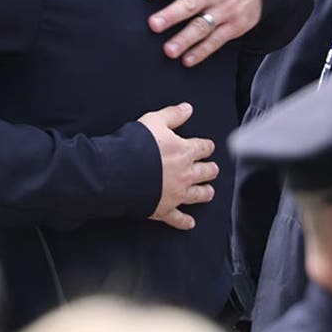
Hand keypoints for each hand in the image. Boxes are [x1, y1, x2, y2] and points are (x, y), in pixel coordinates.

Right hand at [137, 102, 218, 230]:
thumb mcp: (153, 121)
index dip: (207, 147)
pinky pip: (177, 218)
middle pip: (205, 172)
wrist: (118, 173)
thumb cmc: (135, 146)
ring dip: (205, 193)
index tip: (208, 147)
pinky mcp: (164, 209)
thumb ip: (172, 115)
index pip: (203, 148)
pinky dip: (184, 222)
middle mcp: (184, 174)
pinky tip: (190, 223)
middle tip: (212, 169)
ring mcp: (176, 193)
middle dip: (210, 169)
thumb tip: (187, 108)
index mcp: (183, 151)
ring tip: (209, 192)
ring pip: (198, 195)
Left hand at [143, 0, 263, 66]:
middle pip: (190, 5)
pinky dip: (202, 51)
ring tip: (168, 51)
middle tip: (153, 25)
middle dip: (172, 15)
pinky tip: (187, 61)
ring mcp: (225, 10)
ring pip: (202, 26)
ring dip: (185, 39)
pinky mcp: (234, 26)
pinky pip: (216, 40)